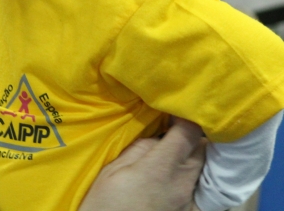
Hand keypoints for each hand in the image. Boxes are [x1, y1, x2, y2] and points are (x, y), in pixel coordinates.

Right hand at [80, 118, 205, 210]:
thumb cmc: (102, 204)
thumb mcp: (111, 170)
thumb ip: (138, 149)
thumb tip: (156, 137)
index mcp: (161, 168)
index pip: (188, 133)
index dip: (185, 115)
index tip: (175, 105)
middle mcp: (182, 183)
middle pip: (201, 149)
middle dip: (191, 134)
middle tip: (174, 124)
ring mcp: (187, 200)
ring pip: (202, 167)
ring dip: (193, 153)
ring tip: (175, 145)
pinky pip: (197, 185)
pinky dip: (190, 173)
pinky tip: (175, 171)